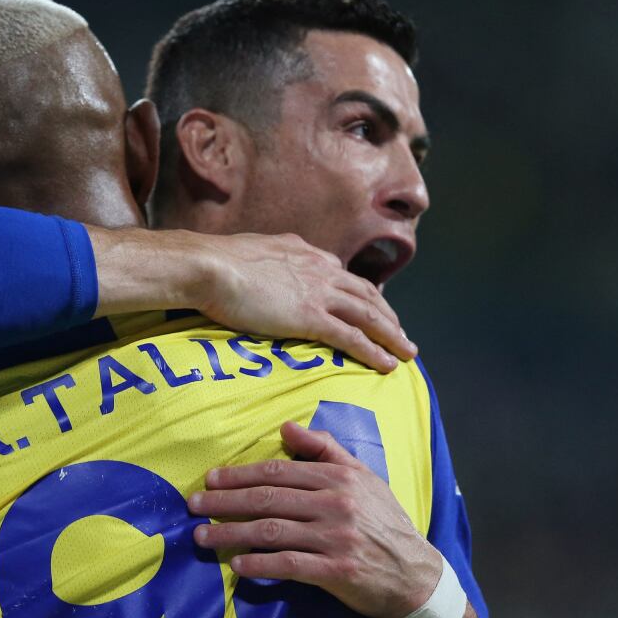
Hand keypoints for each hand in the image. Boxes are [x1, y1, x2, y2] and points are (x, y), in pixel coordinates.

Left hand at [187, 421, 442, 617]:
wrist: (416, 572)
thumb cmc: (384, 521)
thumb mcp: (362, 476)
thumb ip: (324, 449)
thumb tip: (286, 426)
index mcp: (338, 477)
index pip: (278, 470)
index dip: (240, 475)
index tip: (210, 479)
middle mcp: (335, 503)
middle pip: (268, 498)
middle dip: (225, 501)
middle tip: (194, 505)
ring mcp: (335, 537)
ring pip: (271, 531)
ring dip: (231, 533)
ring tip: (203, 536)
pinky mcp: (337, 570)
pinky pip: (289, 564)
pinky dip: (260, 564)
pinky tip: (237, 564)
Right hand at [192, 232, 415, 371]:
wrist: (209, 267)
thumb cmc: (217, 262)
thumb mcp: (251, 253)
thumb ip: (268, 261)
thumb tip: (265, 266)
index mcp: (304, 252)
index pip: (341, 274)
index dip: (359, 293)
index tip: (369, 306)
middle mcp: (320, 269)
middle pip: (366, 294)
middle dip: (387, 315)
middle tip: (400, 333)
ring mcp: (318, 293)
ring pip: (369, 315)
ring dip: (392, 335)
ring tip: (407, 352)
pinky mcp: (311, 317)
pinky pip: (353, 337)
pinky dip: (374, 351)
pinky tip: (388, 364)